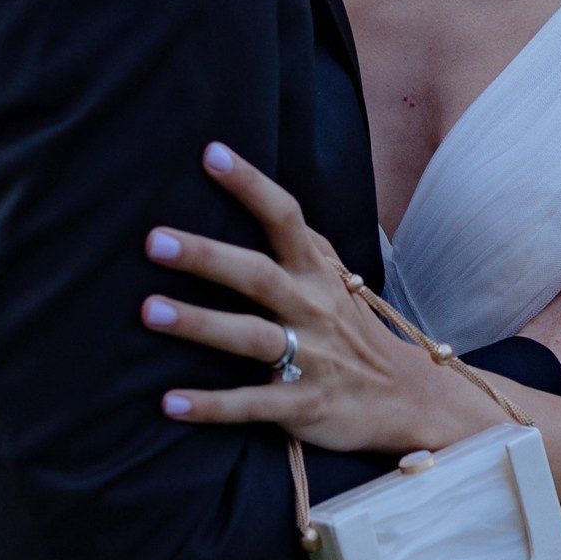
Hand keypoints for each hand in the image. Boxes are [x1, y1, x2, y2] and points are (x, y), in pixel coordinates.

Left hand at [144, 144, 489, 451]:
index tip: (211, 154)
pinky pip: (253, 404)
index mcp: (318, 274)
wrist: (411, 401)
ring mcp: (311, 358)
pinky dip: (212, 405)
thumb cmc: (355, 333)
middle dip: (206, 256)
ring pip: (252, 336)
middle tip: (153, 240)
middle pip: (258, 275)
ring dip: (200, 323)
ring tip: (149, 311)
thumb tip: (253, 193)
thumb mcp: (336, 282)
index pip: (286, 218)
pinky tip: (169, 403)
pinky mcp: (304, 406)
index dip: (251, 186)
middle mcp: (312, 309)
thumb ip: (300, 245)